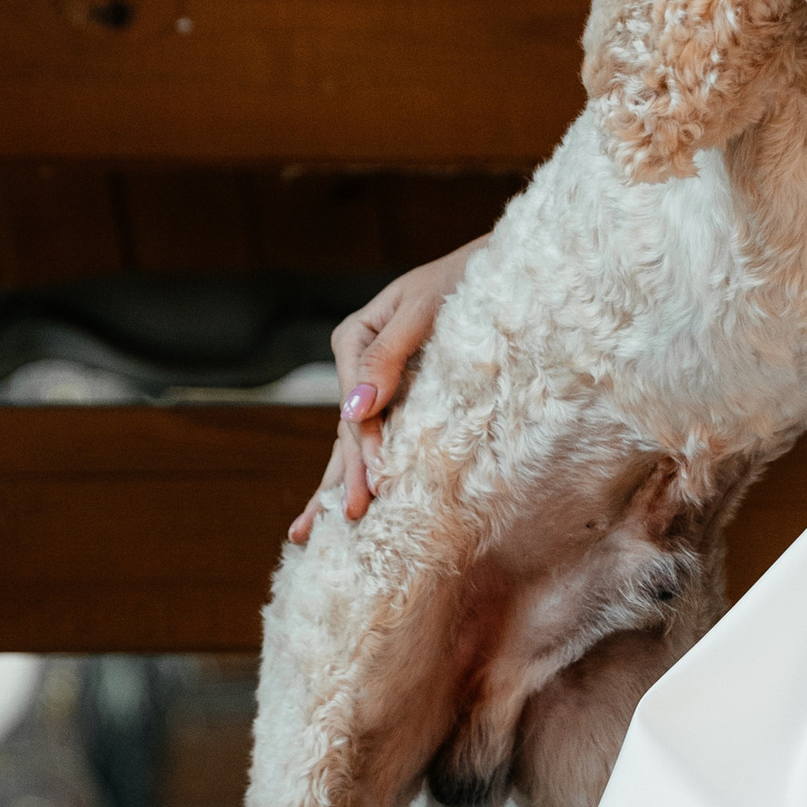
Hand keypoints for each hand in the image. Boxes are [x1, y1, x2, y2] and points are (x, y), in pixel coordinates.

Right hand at [288, 240, 483, 539]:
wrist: (501, 271)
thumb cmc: (464, 280)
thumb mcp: (423, 308)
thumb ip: (388, 355)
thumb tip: (356, 410)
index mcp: (354, 338)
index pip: (356, 404)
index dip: (365, 446)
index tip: (377, 482)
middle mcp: (359, 368)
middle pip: (349, 431)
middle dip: (347, 478)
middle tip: (348, 521)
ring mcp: (377, 389)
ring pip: (353, 444)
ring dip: (337, 486)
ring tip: (306, 535)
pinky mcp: (401, 403)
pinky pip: (378, 441)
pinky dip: (360, 473)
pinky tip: (341, 508)